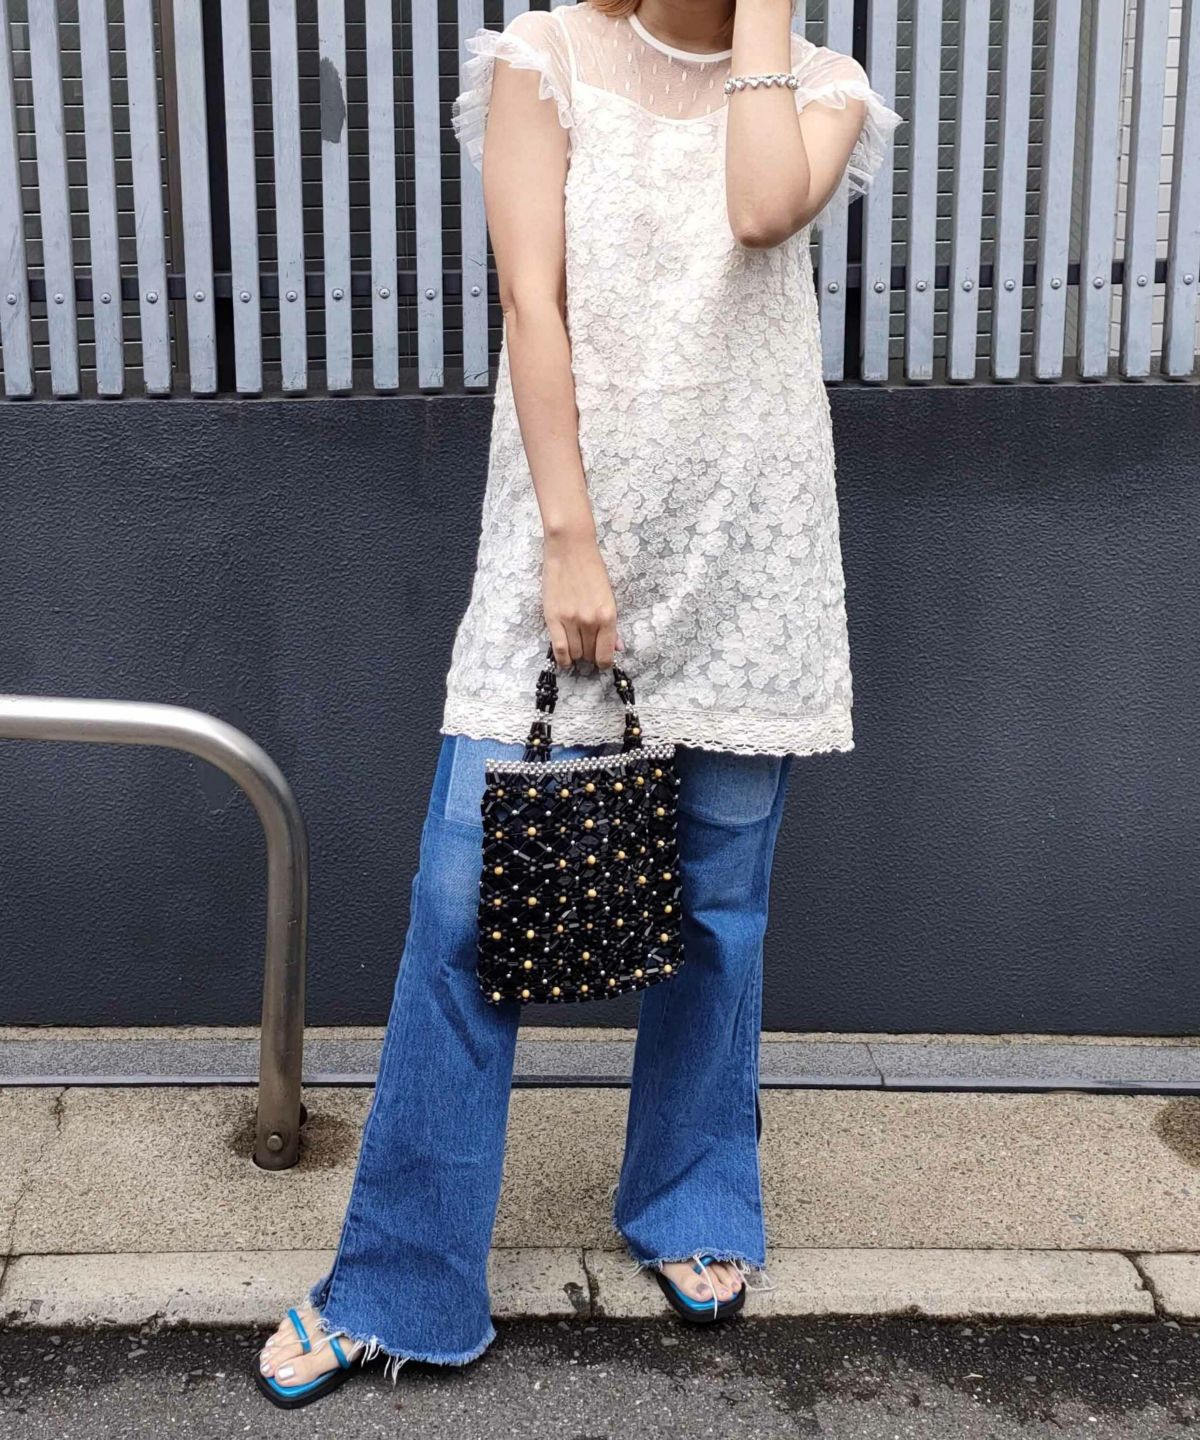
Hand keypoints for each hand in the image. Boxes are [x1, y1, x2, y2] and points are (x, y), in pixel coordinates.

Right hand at [542, 530, 621, 668]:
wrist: (570, 548)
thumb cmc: (591, 569)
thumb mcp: (608, 597)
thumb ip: (611, 625)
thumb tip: (617, 647)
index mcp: (608, 616)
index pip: (606, 654)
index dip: (604, 662)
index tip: (601, 660)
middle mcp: (590, 621)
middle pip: (590, 655)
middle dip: (590, 654)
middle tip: (588, 646)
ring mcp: (570, 620)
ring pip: (575, 654)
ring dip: (576, 654)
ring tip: (576, 644)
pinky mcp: (553, 617)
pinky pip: (559, 649)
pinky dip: (563, 658)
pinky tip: (565, 658)